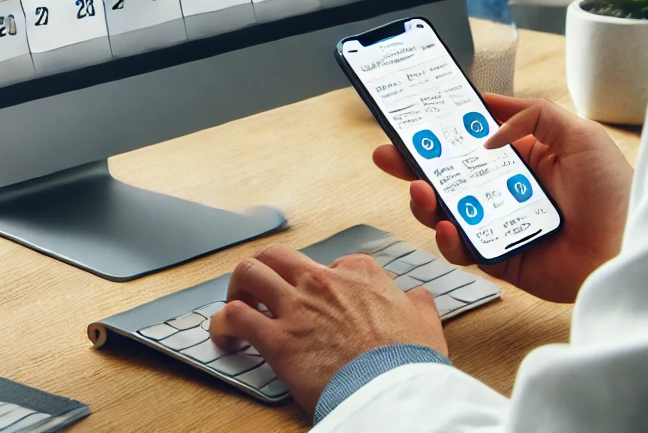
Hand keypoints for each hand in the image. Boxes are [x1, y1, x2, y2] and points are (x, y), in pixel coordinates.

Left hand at [208, 245, 446, 415]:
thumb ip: (417, 304)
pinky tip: (225, 336)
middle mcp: (322, 280)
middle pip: (278, 255)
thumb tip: (416, 298)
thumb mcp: (425, 323)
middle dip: (266, 269)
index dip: (320, 282)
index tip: (318, 300)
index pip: (330, 263)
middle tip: (263, 291)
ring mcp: (297, 306)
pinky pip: (234, 317)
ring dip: (238, 287)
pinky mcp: (277, 339)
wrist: (393, 390)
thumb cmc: (409, 361)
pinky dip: (222, 324)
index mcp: (358, 273)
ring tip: (238, 305)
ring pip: (250, 272)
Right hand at [373, 94, 632, 302]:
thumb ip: (530, 112)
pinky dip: (450, 239)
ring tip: (420, 190)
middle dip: (411, 164)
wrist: (634, 250)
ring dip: (424, 200)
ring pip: (446, 211)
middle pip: (445, 174)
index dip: (436, 130)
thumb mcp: (576, 132)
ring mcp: (499, 224)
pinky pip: (465, 249)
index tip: (409, 118)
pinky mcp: (501, 258)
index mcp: (518, 157)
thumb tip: (485, 106)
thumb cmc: (614, 192)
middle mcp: (503, 189)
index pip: (466, 140)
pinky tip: (450, 227)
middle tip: (387, 154)